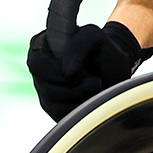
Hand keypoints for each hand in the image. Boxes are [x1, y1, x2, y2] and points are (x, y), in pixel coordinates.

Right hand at [27, 20, 151, 120]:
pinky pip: (60, 115)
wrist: (116, 70)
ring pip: (52, 103)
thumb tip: (67, 72)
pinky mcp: (53, 108)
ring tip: (95, 86)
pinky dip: (79, 108)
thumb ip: (80, 44)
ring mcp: (44, 89)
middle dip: (73, 86)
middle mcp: (40, 69)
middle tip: (94, 80)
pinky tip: (90, 98)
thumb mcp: (96, 37)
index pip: (36, 62)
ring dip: (80, 96)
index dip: (56, 70)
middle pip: (44, 86)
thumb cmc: (104, 50)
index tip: (78, 71)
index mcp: (41, 46)